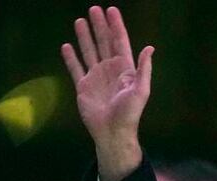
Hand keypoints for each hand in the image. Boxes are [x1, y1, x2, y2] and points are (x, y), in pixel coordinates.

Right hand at [60, 6, 151, 180]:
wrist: (112, 132)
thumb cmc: (129, 113)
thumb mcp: (141, 91)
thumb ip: (144, 69)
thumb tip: (149, 48)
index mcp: (125, 69)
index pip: (120, 42)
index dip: (116, 26)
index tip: (111, 10)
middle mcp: (110, 70)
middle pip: (103, 42)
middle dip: (99, 26)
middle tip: (93, 9)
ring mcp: (96, 77)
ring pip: (89, 51)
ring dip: (85, 36)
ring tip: (80, 20)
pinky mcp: (83, 86)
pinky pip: (75, 68)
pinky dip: (71, 58)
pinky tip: (67, 46)